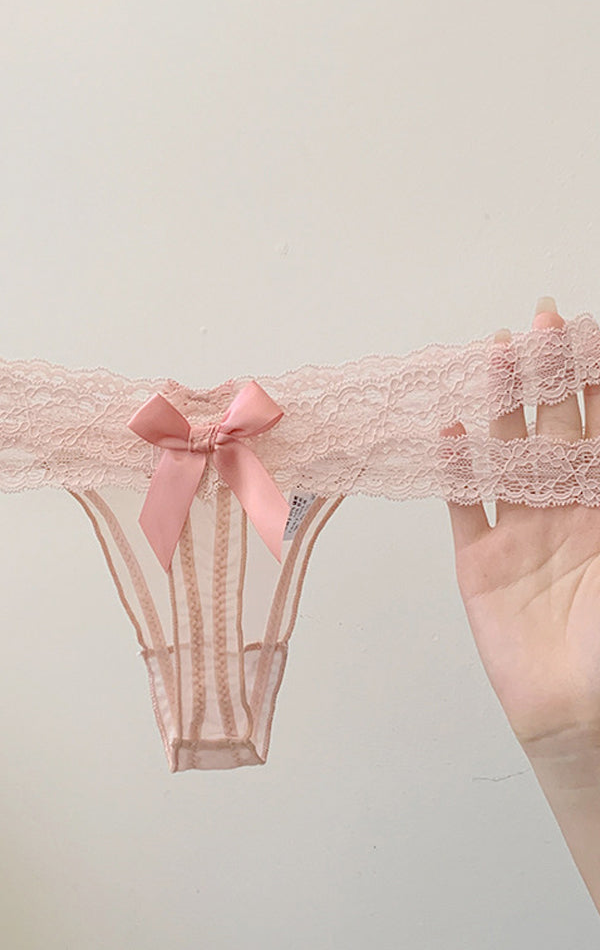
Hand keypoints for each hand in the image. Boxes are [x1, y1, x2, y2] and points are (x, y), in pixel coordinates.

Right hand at [443, 296, 599, 752]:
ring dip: (500, 407)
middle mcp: (564, 511)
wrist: (577, 714)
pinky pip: (466, 506)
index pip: (598, 431)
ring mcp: (520, 532)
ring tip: (496, 357)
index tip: (588, 336)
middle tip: (541, 323)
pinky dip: (458, 469)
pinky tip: (452, 431)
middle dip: (548, 376)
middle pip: (553, 429)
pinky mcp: (481, 561)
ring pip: (507, 454)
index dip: (593, 383)